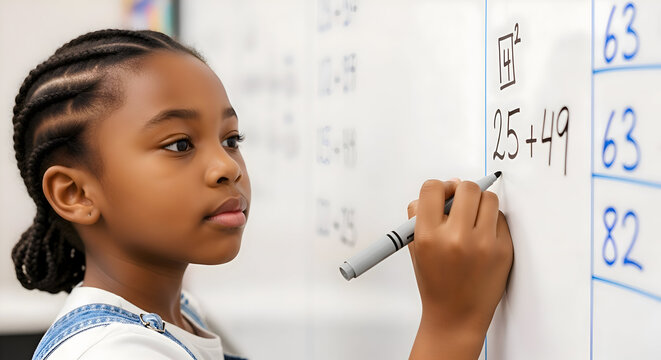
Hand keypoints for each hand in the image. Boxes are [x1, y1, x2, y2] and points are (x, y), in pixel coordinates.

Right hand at [407, 179, 512, 359]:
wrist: (456, 316)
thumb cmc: (435, 282)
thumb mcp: (416, 247)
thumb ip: (421, 215)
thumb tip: (447, 186)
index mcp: (428, 236)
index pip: (432, 189)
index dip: (439, 188)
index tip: (443, 195)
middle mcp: (455, 238)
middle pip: (465, 187)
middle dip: (462, 192)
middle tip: (461, 203)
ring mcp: (482, 244)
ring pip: (488, 198)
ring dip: (480, 203)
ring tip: (473, 219)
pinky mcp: (503, 250)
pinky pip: (501, 217)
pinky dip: (492, 221)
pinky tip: (483, 236)